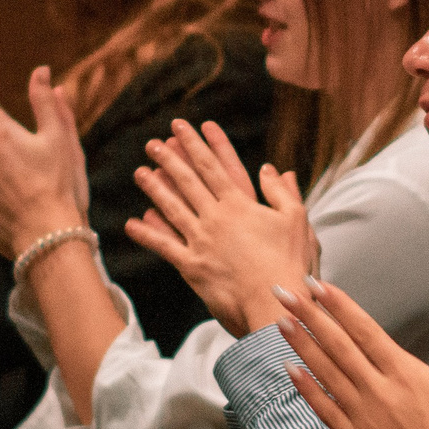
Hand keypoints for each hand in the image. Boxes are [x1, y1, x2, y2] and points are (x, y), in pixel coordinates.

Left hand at [126, 120, 316, 337]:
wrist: (275, 301)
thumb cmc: (290, 262)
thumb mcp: (296, 221)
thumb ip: (282, 193)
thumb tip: (272, 169)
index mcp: (240, 204)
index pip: (213, 165)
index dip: (196, 144)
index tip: (182, 127)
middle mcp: (216, 217)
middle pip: (187, 181)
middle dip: (169, 159)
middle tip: (152, 144)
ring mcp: (201, 241)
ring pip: (172, 208)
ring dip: (154, 188)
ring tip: (139, 172)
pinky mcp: (193, 266)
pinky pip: (165, 247)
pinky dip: (148, 235)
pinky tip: (132, 223)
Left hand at [276, 281, 428, 428]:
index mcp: (406, 373)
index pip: (364, 330)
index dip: (338, 305)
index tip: (316, 285)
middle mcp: (378, 392)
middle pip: (337, 346)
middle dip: (308, 316)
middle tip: (283, 292)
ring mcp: (363, 419)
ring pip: (325, 374)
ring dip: (301, 345)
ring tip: (280, 321)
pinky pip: (324, 411)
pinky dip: (306, 389)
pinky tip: (291, 370)